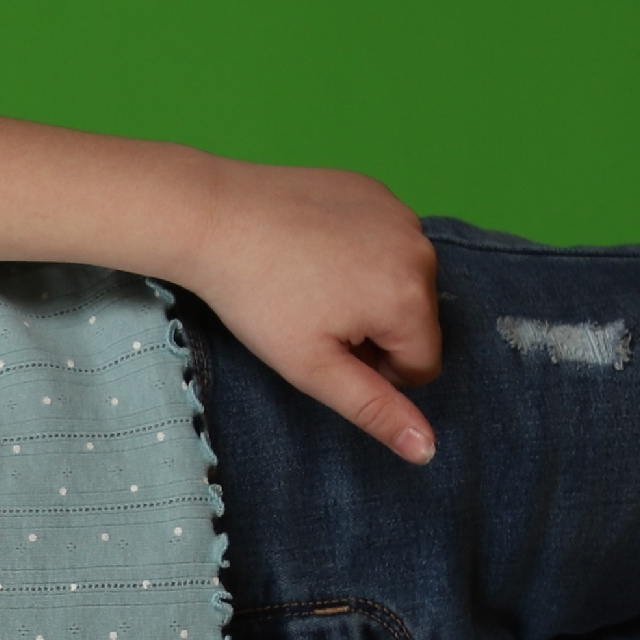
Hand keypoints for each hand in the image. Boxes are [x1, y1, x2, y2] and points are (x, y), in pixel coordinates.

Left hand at [174, 159, 444, 463]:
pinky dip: (357, 250)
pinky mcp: (374, 190)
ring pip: (401, 280)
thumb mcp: (313, 368)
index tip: (326, 349)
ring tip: (309, 282)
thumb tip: (426, 449)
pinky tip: (310, 248)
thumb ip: (375, 408)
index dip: (374, 371)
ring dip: (368, 291)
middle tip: (312, 316)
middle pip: (416, 321)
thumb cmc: (258, 298)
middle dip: (374, 331)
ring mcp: (399, 213)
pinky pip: (384, 239)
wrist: (213, 218)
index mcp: (411, 299)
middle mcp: (420, 250)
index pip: (422, 366)